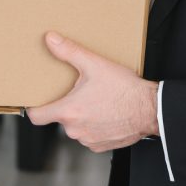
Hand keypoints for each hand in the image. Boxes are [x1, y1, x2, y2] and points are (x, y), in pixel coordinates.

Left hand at [26, 31, 158, 152]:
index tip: (38, 101)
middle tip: (80, 93)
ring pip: (76, 128)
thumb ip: (69, 51)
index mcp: (69, 111)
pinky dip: (95, 127)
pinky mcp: (101, 146)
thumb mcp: (95, 65)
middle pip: (60, 118)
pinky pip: (90, 136)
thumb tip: (50, 39)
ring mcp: (88, 140)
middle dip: (68, 106)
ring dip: (82, 117)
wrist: (150, 109)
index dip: (35, 108)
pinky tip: (106, 114)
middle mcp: (75, 130)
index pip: (37, 117)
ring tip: (97, 102)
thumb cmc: (124, 89)